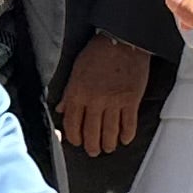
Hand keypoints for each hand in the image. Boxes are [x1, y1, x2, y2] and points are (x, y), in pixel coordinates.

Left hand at [57, 33, 155, 156]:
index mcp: (78, 93)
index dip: (74, 137)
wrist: (122, 41)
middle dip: (92, 146)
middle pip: (91, 133)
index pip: (72, 124)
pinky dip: (126, 135)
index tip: (77, 142)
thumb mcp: (76, 70)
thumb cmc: (98, 53)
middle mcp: (95, 101)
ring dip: (108, 144)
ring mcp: (114, 102)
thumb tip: (61, 109)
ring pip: (110, 133)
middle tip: (93, 151)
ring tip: (108, 147)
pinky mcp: (131, 100)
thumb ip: (69, 92)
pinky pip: (128, 124)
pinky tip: (124, 139)